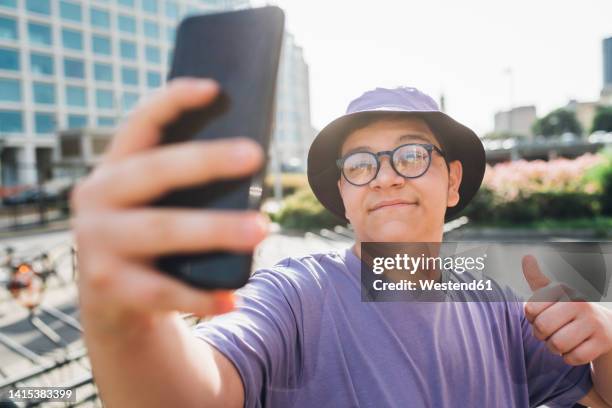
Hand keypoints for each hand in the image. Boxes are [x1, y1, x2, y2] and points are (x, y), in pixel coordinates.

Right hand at [70, 78, 268, 334]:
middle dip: (205, 161)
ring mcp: (97, 243)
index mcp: (114, 170)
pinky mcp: (109, 287)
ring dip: (215, 228)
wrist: (114, 304)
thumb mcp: (160, 207)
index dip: (173, 101)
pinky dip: (200, 296)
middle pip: (154, 171)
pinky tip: (233, 298)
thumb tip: (251, 162)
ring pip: (161, 229)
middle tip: (255, 154)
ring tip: (262, 228)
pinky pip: (160, 292)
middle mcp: (96, 198)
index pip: (140, 123)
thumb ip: (188, 186)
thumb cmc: (154, 242)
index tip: (214, 88)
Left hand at [522, 254, 611, 365]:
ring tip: (560, 341)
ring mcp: (593, 321)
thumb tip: (527, 257)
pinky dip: (568, 358)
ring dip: (554, 348)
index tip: (542, 315)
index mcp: (562, 289)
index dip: (531, 319)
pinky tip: (574, 349)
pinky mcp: (602, 341)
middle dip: (541, 335)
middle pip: (542, 327)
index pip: (530, 310)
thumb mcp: (552, 292)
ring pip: (557, 344)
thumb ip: (536, 277)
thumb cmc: (567, 308)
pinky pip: (573, 357)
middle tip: (549, 332)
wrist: (604, 325)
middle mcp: (579, 302)